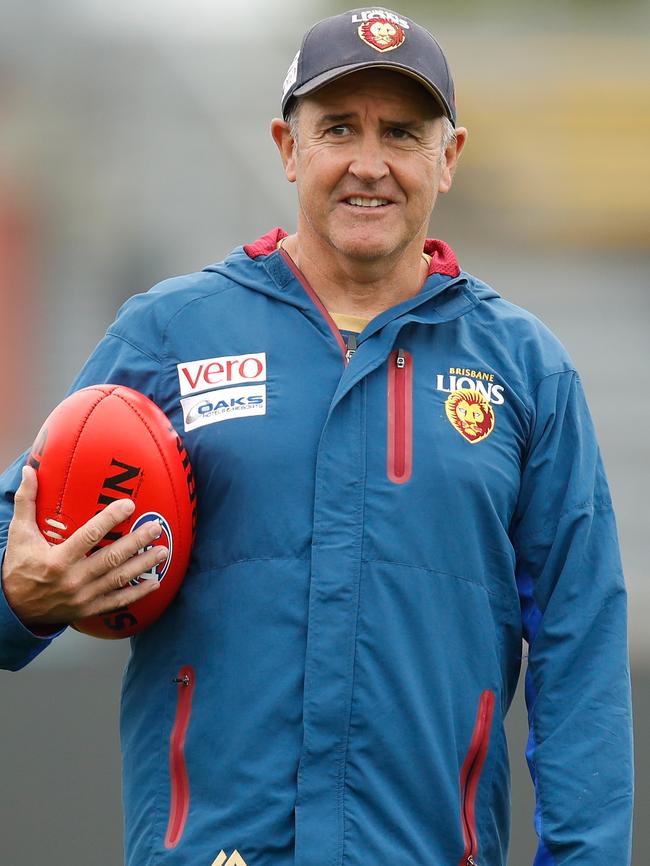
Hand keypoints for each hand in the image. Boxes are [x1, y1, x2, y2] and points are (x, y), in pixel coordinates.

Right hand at [1, 465, 166, 628]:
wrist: (12, 608)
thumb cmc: (19, 566)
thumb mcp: (19, 534)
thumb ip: (26, 502)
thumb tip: (30, 470)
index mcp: (57, 560)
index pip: (89, 536)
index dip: (111, 519)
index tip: (129, 504)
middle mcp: (73, 580)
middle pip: (111, 558)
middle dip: (136, 542)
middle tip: (156, 527)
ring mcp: (83, 597)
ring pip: (119, 579)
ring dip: (144, 565)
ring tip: (163, 551)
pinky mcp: (88, 610)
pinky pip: (118, 601)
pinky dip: (138, 593)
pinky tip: (156, 583)